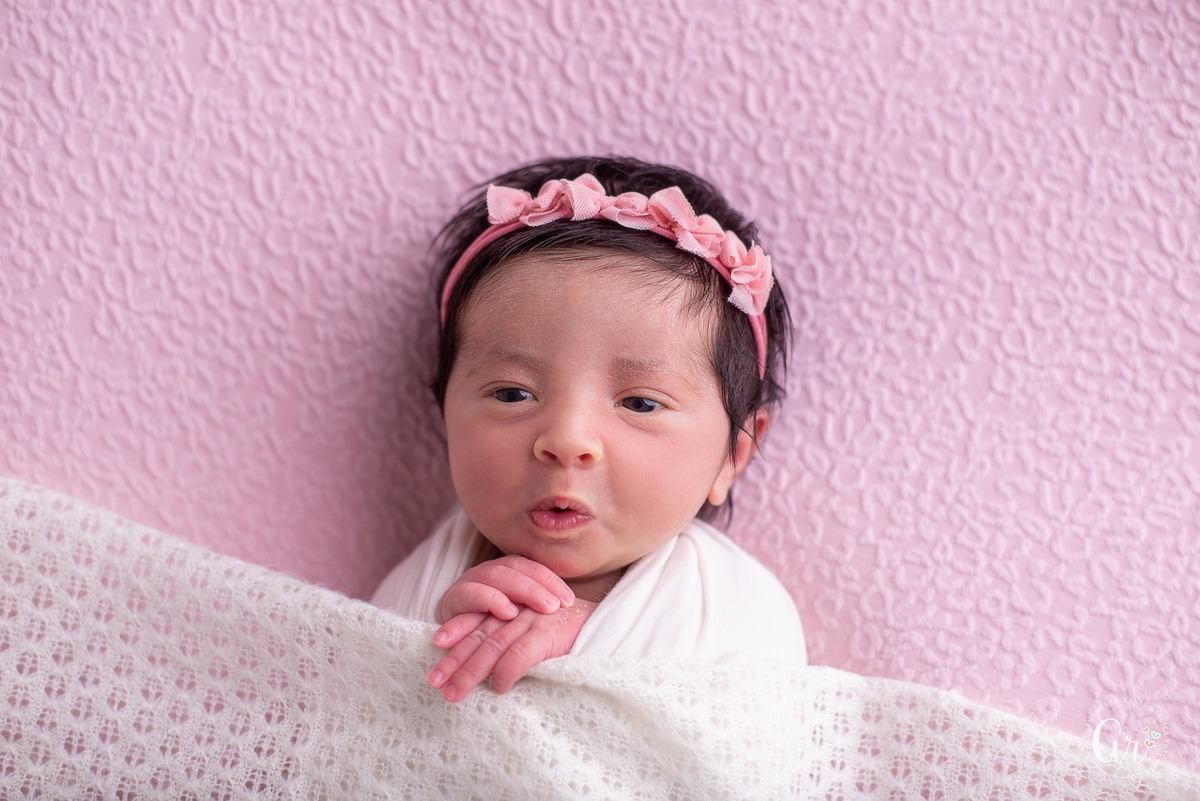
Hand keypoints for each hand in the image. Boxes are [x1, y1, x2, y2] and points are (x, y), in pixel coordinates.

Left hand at [427, 600, 596, 701]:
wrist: (611, 625)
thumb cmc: (573, 634)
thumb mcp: (539, 630)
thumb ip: (515, 639)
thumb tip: (488, 668)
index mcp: (516, 606)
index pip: (479, 617)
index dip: (456, 629)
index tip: (436, 646)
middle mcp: (520, 609)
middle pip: (479, 635)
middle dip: (455, 660)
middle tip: (435, 682)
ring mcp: (533, 620)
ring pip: (492, 646)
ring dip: (469, 672)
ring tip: (452, 693)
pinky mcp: (548, 633)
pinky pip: (518, 655)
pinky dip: (505, 673)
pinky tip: (497, 689)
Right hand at [435, 554, 575, 623]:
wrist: (451, 642)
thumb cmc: (493, 632)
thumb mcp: (519, 619)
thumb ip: (537, 611)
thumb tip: (573, 613)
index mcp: (507, 571)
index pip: (533, 568)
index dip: (551, 581)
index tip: (569, 601)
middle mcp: (489, 572)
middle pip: (516, 570)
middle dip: (538, 587)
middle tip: (556, 606)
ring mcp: (470, 582)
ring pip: (496, 576)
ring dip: (520, 591)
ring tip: (542, 607)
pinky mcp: (452, 599)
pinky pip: (471, 593)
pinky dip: (490, 600)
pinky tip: (508, 613)